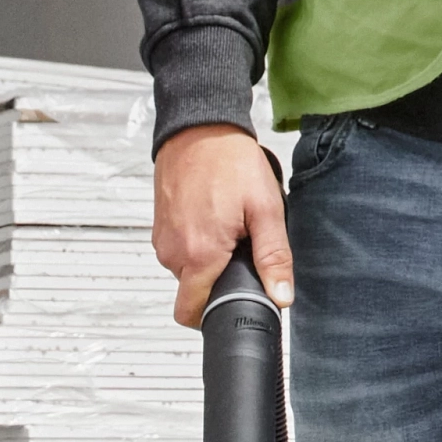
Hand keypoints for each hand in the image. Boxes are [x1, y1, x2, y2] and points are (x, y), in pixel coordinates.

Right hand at [154, 124, 292, 328]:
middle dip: (216, 280)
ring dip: (206, 260)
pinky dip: (195, 243)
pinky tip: (211, 218)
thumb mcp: (265, 209)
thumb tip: (281, 295)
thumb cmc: (229, 162)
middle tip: (238, 248)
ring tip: (226, 227)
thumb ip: (274, 257)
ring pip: (185, 271)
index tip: (231, 301)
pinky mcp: (159, 227)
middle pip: (193, 291)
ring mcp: (162, 240)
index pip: (191, 313)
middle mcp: (174, 252)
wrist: (199, 127)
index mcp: (199, 255)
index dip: (212, 315)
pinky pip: (178, 250)